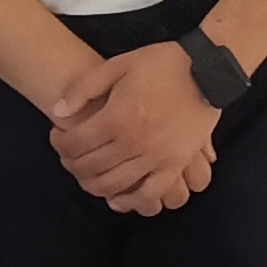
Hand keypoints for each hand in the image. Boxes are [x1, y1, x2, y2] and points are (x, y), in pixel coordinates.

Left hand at [46, 44, 221, 212]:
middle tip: (68, 155)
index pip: (75, 144)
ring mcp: (156, 158)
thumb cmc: (162, 65)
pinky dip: (130, 202)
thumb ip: (84, 88)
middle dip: (71, 164)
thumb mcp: (119, 65)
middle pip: (89, 167)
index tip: (57, 136)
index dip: (59, 143)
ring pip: (113, 185)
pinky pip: (149, 194)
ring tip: (87, 173)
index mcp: (117, 117)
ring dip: (92, 184)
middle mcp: (134, 143)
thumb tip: (58, 112)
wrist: (209, 71)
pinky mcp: (175, 165)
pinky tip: (117, 199)